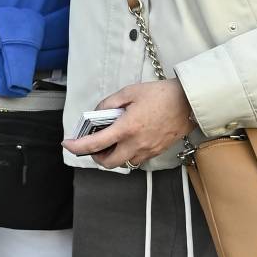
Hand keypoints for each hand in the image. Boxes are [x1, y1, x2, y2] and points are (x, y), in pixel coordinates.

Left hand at [63, 80, 195, 169]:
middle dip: (96, 157)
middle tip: (94, 145)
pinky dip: (128, 154)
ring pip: (124, 163)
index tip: (68, 144)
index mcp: (126, 128)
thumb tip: (97, 113)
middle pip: (108, 163)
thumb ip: (109, 103)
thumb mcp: (130, 92)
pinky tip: (129, 141)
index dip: (77, 147)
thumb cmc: (161, 94)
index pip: (94, 144)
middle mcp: (135, 144)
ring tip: (112, 142)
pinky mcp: (156, 151)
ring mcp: (147, 150)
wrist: (188, 101)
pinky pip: (137, 159)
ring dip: (113, 157)